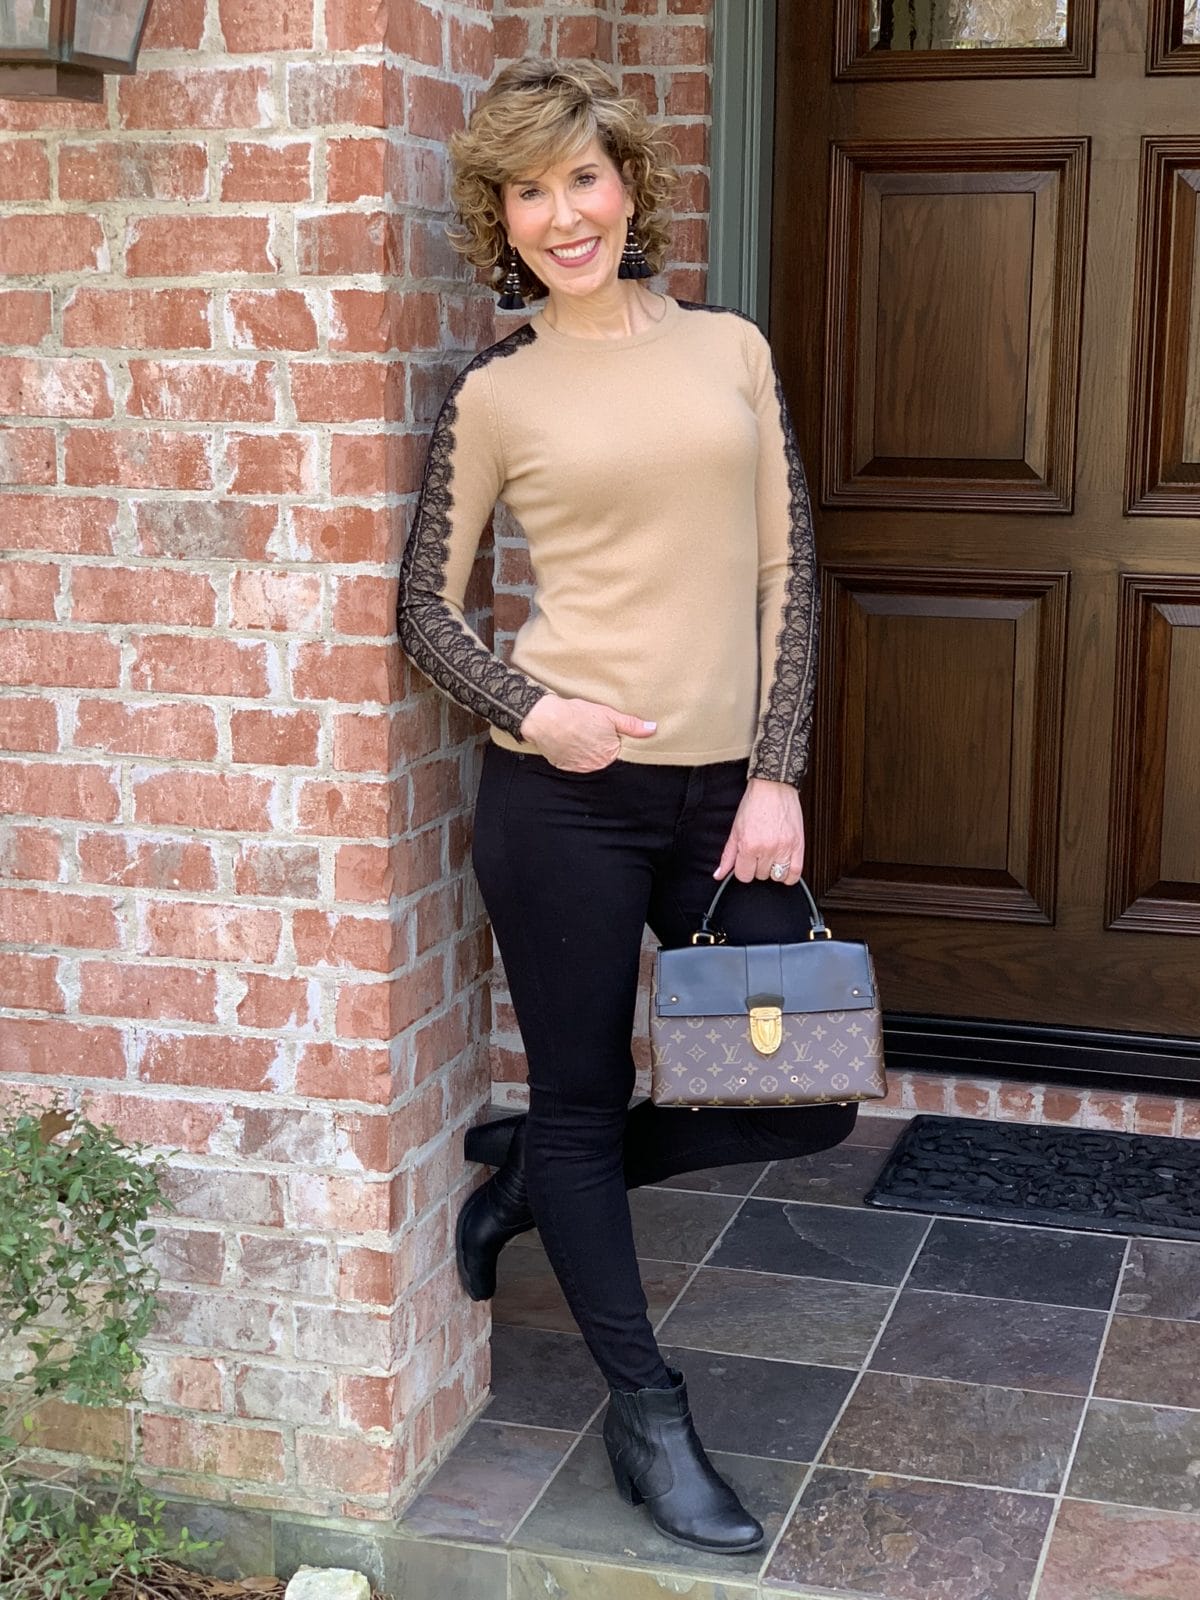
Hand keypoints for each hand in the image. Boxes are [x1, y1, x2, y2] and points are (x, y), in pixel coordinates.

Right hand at [519, 693, 656, 771]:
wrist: (545, 718)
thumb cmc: (577, 715)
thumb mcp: (608, 715)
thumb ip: (631, 725)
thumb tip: (652, 729)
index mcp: (609, 755)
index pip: (618, 752)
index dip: (614, 740)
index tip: (607, 731)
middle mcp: (594, 766)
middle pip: (603, 757)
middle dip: (600, 746)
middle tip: (592, 731)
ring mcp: (577, 768)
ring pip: (587, 759)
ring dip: (586, 751)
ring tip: (580, 734)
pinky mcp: (562, 765)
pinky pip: (572, 761)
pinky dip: (572, 752)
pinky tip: (570, 740)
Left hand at [714, 778, 805, 883]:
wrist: (773, 786)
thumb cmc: (754, 804)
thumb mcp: (735, 830)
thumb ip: (727, 856)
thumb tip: (719, 875)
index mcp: (748, 845)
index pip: (744, 876)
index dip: (743, 869)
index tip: (746, 861)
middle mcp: (767, 849)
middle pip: (760, 876)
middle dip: (758, 866)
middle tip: (759, 851)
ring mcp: (784, 848)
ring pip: (777, 876)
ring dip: (773, 870)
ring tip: (771, 856)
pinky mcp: (798, 845)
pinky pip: (796, 873)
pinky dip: (790, 875)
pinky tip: (784, 865)